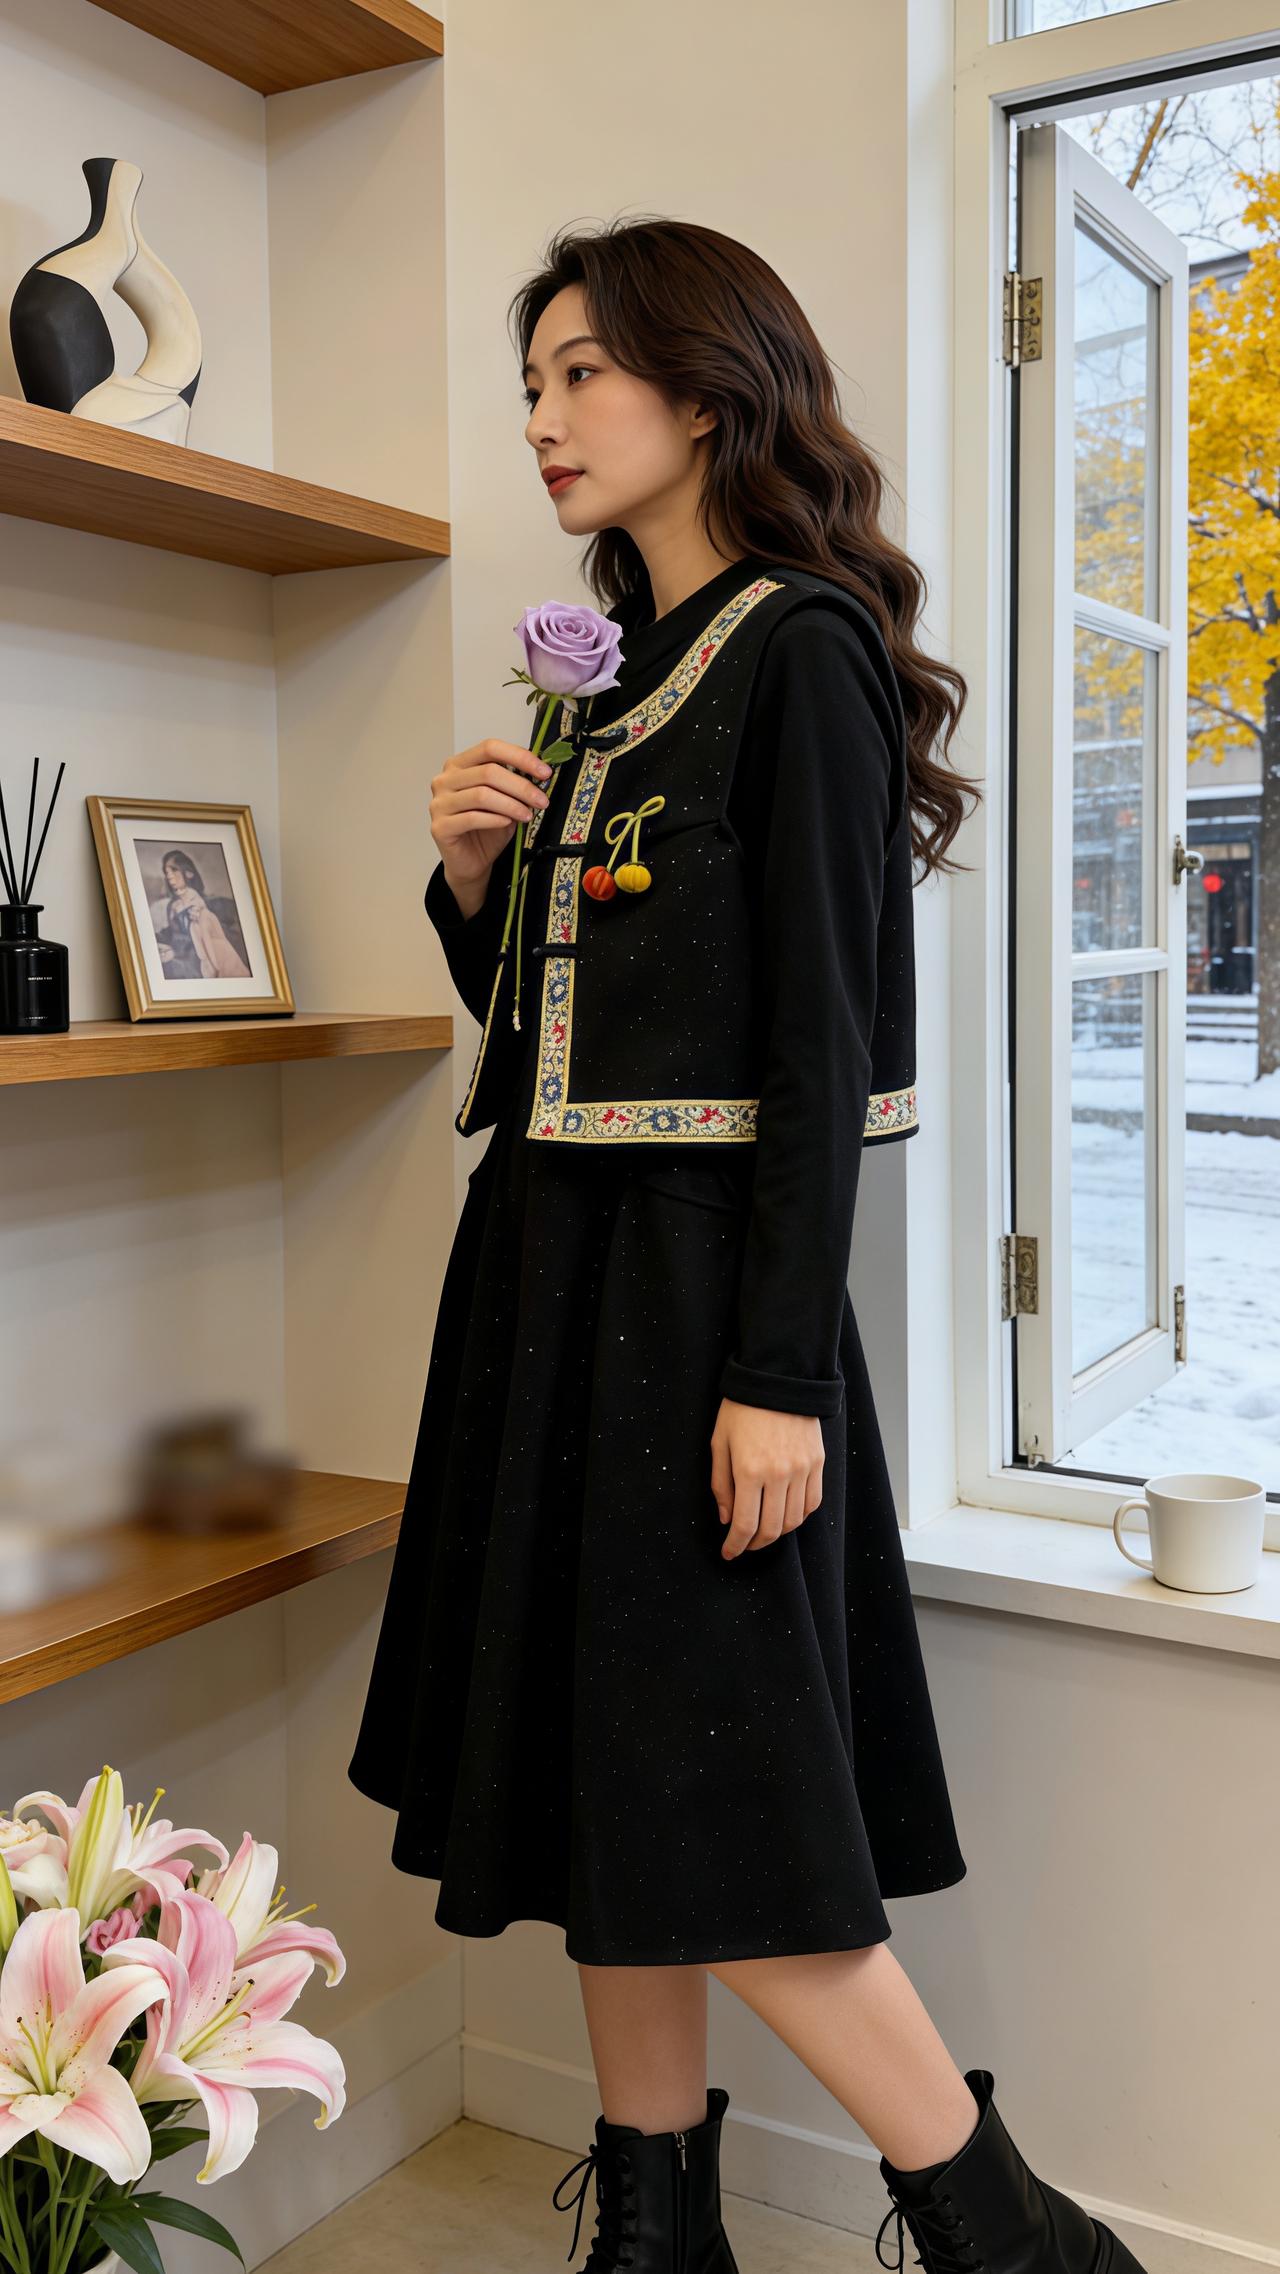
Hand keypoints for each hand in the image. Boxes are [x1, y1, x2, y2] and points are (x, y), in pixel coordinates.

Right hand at [431, 738, 554, 914]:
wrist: (471, 861)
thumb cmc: (487, 828)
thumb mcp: (505, 800)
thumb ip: (515, 783)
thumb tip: (541, 772)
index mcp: (459, 765)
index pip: (489, 748)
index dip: (519, 757)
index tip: (544, 771)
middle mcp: (445, 780)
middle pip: (488, 772)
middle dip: (521, 786)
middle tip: (542, 799)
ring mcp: (439, 803)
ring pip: (481, 795)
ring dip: (511, 804)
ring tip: (528, 814)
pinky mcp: (440, 827)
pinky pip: (471, 818)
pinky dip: (495, 819)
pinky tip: (508, 822)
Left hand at [710, 1400, 824, 1558]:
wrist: (777, 1378)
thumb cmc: (741, 1408)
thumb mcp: (719, 1443)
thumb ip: (720, 1484)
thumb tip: (727, 1518)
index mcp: (749, 1470)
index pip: (745, 1524)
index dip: (736, 1545)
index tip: (729, 1553)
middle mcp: (778, 1474)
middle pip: (772, 1529)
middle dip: (756, 1543)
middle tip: (745, 1544)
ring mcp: (802, 1469)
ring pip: (794, 1520)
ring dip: (778, 1533)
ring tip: (764, 1530)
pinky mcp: (817, 1462)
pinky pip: (812, 1502)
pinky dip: (799, 1515)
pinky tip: (786, 1514)